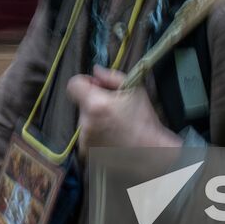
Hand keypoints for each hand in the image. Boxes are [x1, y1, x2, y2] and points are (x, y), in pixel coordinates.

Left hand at [66, 66, 181, 155]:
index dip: (85, 82)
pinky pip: (86, 136)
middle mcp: (85, 123)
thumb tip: (95, 71)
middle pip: (81, 103)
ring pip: (84, 120)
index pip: (73, 85)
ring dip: (95, 119)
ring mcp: (84, 140)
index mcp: (95, 104)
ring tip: (115, 125)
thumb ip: (111, 76)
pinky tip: (112, 136)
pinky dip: (95, 134)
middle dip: (94, 102)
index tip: (97, 87)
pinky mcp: (86, 152)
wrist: (151, 152)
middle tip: (114, 109)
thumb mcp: (134, 90)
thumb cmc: (144, 120)